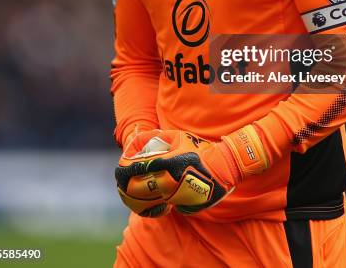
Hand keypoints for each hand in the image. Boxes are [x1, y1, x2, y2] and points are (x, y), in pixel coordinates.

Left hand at [115, 125, 268, 214]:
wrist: (224, 167)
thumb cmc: (199, 149)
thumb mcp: (178, 137)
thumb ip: (156, 138)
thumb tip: (136, 144)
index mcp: (169, 163)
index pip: (137, 168)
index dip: (124, 169)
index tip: (120, 168)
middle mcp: (172, 182)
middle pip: (137, 190)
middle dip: (125, 186)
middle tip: (122, 183)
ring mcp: (178, 197)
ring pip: (148, 204)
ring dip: (136, 199)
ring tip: (130, 194)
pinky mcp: (185, 207)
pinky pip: (163, 209)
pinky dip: (153, 207)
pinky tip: (150, 205)